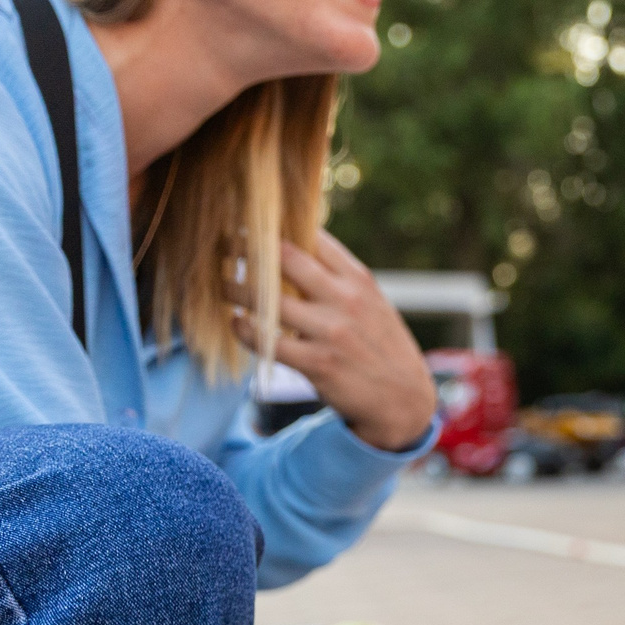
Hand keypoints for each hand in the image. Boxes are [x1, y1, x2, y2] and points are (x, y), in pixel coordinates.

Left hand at [228, 229, 436, 451]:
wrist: (405, 399)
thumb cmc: (381, 346)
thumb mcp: (372, 302)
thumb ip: (338, 278)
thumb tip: (292, 249)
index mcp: (358, 279)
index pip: (310, 237)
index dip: (274, 228)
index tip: (247, 226)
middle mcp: (346, 300)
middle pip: (284, 258)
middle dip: (246, 248)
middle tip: (220, 246)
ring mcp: (331, 332)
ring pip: (268, 300)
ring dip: (235, 289)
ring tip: (219, 284)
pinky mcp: (318, 364)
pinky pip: (267, 341)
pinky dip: (244, 330)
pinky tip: (236, 323)